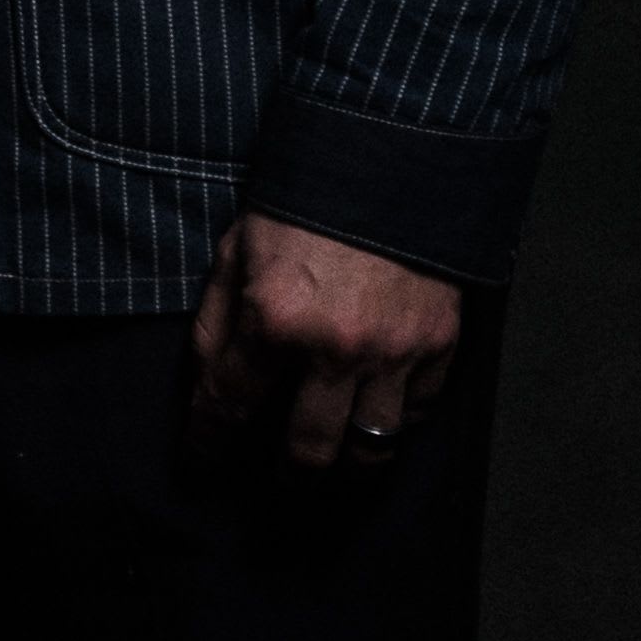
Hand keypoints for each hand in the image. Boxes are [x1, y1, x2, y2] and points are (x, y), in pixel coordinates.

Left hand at [186, 212, 463, 474]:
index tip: (201, 464)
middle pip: (306, 450)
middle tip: (276, 485)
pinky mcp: (439, 343)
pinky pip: (417, 411)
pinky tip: (377, 422)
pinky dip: (395, 423)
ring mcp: (394, 351)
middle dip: (284, 478)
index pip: (229, 407)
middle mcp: (336, 348)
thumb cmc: (305, 197)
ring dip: (346, 468)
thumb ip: (218, 320)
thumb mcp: (236, 248)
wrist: (395, 155)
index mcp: (275, 320)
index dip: (208, 444)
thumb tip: (208, 382)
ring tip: (332, 471)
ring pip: (370, 448)